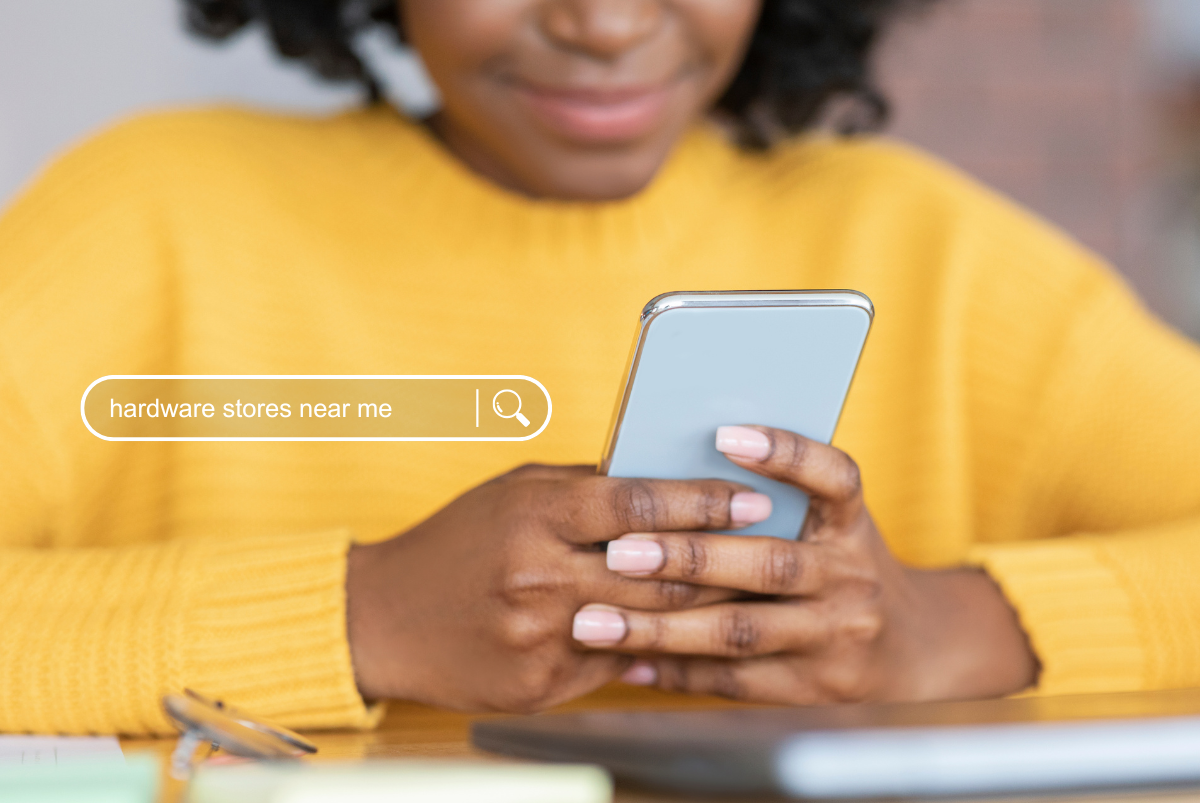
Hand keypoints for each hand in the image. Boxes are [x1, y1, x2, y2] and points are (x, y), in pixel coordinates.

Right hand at [345, 464, 772, 711]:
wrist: (385, 618)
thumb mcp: (515, 492)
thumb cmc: (459, 541)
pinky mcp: (541, 684)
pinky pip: (618, 663)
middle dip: (726, 561)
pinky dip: (657, 649)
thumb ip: (586, 488)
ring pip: (649, 623)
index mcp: (536, 514)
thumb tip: (665, 482)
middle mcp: (539, 575)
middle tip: (777, 550)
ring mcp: (541, 636)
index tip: (753, 499)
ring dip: (706, 609)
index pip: (639, 502)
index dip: (704, 501)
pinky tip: (692, 638)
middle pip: (659, 572)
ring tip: (751, 593)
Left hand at [572, 426, 1039, 703]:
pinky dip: (676, 671)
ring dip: (660, 627)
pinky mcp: (816, 689)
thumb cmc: (839, 565)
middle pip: (769, 564)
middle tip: (618, 552)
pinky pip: (736, 681)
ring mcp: (837, 637)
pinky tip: (626, 661)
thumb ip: (771, 502)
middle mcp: (851, 577)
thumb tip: (664, 475)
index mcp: (851, 522)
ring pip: (740, 631)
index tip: (724, 435)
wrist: (915, 648)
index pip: (833, 477)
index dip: (784, 453)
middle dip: (687, 557)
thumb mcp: (827, 524)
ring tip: (593, 623)